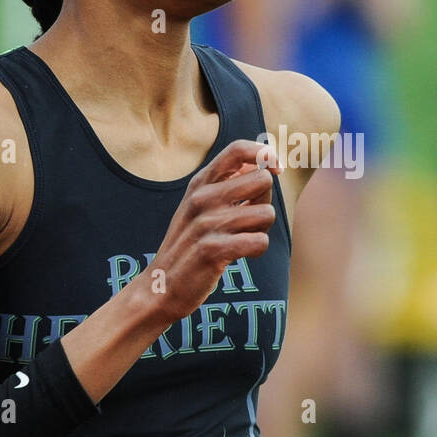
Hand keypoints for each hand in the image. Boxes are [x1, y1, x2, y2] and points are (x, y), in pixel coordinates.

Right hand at [147, 138, 279, 320]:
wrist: (161, 286)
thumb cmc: (189, 243)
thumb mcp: (199, 205)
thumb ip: (226, 183)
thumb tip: (263, 162)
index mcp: (200, 183)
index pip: (237, 150)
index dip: (264, 155)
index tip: (275, 169)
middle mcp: (202, 198)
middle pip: (262, 180)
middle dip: (265, 200)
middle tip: (250, 219)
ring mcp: (207, 223)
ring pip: (266, 213)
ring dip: (262, 229)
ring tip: (242, 239)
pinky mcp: (213, 250)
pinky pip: (260, 241)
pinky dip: (257, 250)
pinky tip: (241, 255)